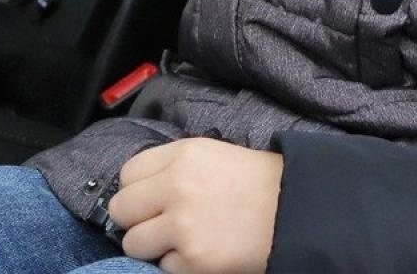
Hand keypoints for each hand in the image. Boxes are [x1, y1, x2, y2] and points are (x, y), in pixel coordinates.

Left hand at [109, 138, 281, 273]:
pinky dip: (178, 265)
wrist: (294, 210)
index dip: (137, 190)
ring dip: (153, 246)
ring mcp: (183, 226)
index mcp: (182, 155)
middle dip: (136, 220)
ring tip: (182, 240)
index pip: (127, 175)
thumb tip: (136, 191)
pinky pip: (162, 267)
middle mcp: (176, 187)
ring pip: (133, 243)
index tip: (150, 199)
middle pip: (122, 209)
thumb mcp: (211, 155)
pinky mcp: (193, 261)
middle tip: (159, 223)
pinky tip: (202, 252)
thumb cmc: (255, 182)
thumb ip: (172, 167)